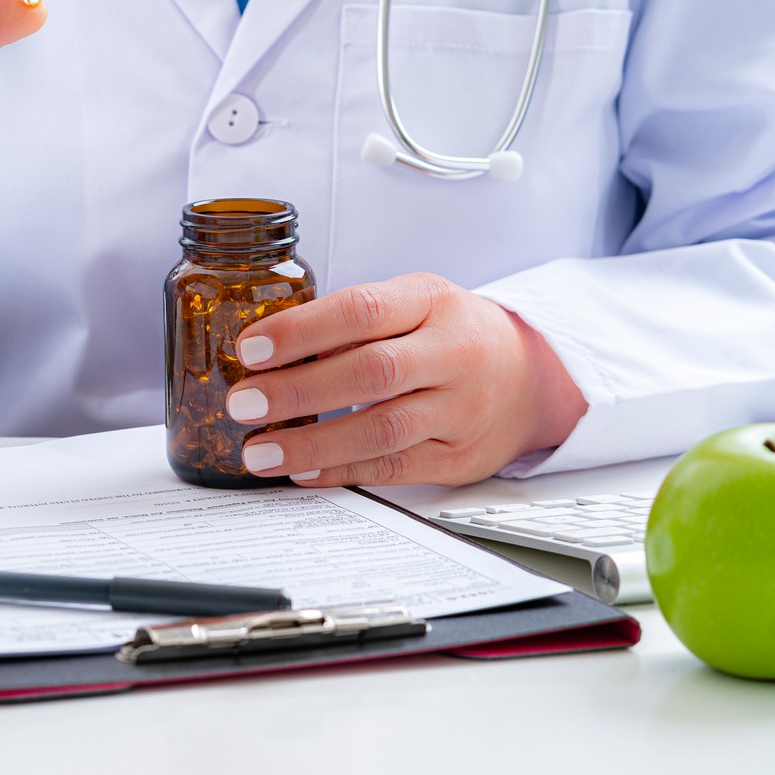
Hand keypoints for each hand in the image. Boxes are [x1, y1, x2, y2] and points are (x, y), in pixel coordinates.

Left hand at [224, 273, 588, 486]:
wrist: (531, 377)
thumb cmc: (449, 334)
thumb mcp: (411, 304)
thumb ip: (352, 322)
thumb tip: (270, 354)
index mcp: (430, 302)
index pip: (362, 310)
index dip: (302, 331)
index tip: (250, 349)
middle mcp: (453, 354)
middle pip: (372, 373)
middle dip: (298, 392)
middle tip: (243, 404)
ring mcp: (461, 409)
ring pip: (384, 430)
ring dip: (313, 444)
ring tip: (259, 452)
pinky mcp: (458, 456)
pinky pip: (394, 468)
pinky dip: (341, 471)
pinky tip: (301, 472)